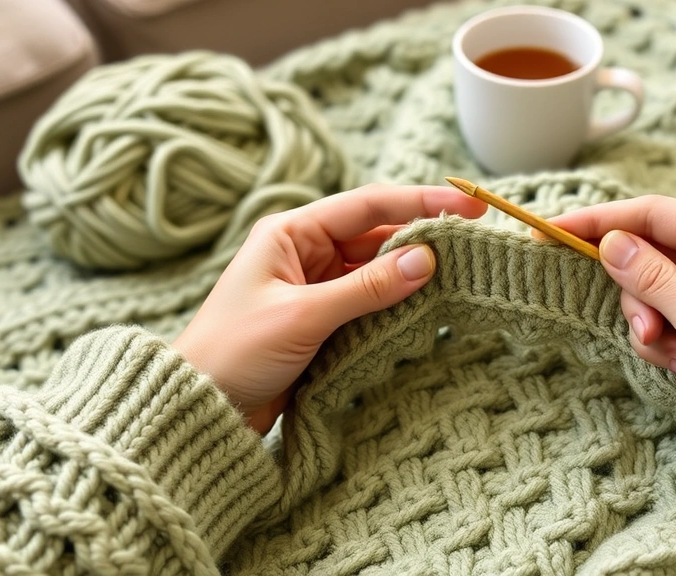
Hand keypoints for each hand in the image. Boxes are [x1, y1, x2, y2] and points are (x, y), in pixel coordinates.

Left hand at [173, 185, 486, 433]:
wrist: (202, 408)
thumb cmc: (235, 351)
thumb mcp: (303, 314)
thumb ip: (367, 287)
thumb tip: (426, 259)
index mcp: (291, 233)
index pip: (367, 205)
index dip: (420, 201)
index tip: (467, 205)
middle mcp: (306, 253)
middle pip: (377, 235)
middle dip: (422, 238)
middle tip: (473, 244)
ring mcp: (317, 287)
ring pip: (378, 271)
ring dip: (413, 274)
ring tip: (460, 275)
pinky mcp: (325, 321)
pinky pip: (372, 303)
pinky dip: (399, 304)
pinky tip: (428, 307)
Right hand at [549, 196, 675, 481]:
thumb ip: (652, 279)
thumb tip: (609, 243)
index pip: (652, 214)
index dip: (599, 222)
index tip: (551, 233)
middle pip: (651, 257)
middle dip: (640, 301)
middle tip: (649, 336)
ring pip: (657, 294)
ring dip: (657, 331)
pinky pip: (675, 320)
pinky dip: (673, 346)